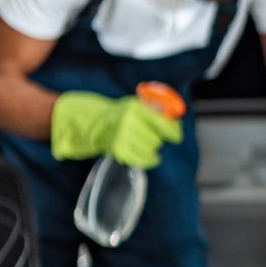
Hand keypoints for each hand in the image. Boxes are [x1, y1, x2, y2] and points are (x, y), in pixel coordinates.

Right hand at [50, 91, 182, 166]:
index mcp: (136, 107)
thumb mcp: (135, 106)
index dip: (173, 131)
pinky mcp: (116, 147)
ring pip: (150, 148)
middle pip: (156, 138)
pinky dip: (148, 160)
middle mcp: (129, 119)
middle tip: (152, 138)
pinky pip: (140, 158)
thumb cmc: (117, 114)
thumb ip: (156, 113)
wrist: (88, 120)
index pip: (162, 121)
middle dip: (158, 140)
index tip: (177, 137)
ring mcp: (121, 133)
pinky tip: (152, 159)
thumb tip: (176, 123)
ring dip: (152, 150)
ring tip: (147, 146)